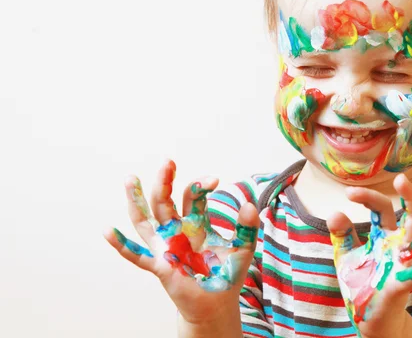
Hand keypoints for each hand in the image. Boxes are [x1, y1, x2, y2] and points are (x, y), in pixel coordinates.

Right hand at [104, 160, 259, 328]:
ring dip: (136, 200)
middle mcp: (177, 231)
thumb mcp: (243, 248)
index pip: (192, 196)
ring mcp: (166, 247)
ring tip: (129, 179)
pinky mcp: (161, 266)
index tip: (214, 180)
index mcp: (195, 223)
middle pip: (164, 200)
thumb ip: (247, 226)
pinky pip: (138, 255)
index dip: (200, 185)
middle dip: (165, 180)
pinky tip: (108, 231)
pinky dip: (122, 244)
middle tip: (168, 161)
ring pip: (145, 220)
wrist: (217, 303)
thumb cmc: (226, 274)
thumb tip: (250, 204)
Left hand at [327, 174, 411, 337]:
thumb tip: (335, 212)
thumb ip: (343, 234)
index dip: (368, 198)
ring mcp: (404, 264)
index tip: (349, 193)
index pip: (383, 209)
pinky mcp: (402, 285)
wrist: (366, 316)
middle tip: (401, 178)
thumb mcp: (347, 255)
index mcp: (385, 237)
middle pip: (411, 217)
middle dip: (410, 197)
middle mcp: (399, 247)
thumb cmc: (361, 284)